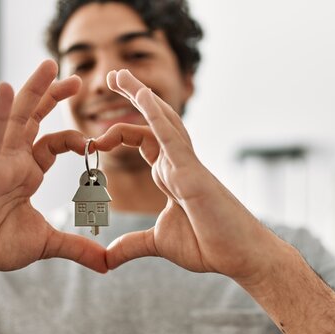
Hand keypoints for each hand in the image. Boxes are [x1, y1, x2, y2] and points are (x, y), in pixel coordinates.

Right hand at [0, 60, 106, 286]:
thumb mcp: (47, 242)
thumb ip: (77, 247)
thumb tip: (106, 264)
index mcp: (28, 171)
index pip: (56, 142)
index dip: (77, 138)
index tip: (99, 140)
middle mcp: (13, 158)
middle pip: (36, 118)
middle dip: (54, 96)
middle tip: (78, 79)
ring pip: (16, 117)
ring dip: (32, 90)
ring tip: (49, 65)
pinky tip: (7, 89)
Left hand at [96, 70, 275, 285]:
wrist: (240, 256)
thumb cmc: (210, 245)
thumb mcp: (159, 243)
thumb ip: (132, 245)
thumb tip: (107, 258)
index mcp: (169, 175)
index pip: (142, 141)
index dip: (119, 133)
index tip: (94, 138)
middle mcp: (177, 164)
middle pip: (152, 121)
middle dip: (133, 96)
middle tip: (113, 76)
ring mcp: (186, 165)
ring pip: (162, 120)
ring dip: (140, 95)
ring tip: (120, 74)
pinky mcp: (192, 172)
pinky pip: (171, 137)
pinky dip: (155, 114)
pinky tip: (141, 95)